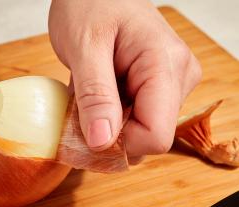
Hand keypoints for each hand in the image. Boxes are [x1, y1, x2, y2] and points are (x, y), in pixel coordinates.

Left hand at [49, 0, 201, 160]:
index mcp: (166, 66)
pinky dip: (106, 117)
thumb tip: (103, 143)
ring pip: (138, 132)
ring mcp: (168, 84)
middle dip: (110, 135)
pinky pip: (132, 120)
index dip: (119, 143)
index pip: (156, 136)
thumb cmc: (90, 3)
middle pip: (148, 137)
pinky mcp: (155, 88)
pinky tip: (94, 94)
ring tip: (87, 93)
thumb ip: (95, 95)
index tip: (87, 130)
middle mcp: (176, 78)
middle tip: (80, 108)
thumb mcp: (84, 47)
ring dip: (105, 125)